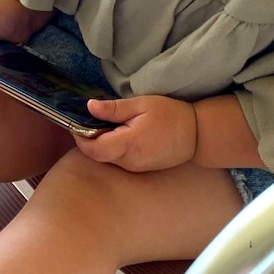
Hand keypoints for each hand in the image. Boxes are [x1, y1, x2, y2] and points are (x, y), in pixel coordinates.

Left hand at [74, 95, 197, 171]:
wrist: (196, 136)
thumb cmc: (170, 115)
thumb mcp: (142, 104)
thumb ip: (114, 108)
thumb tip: (89, 106)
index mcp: (128, 143)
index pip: (93, 148)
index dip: (80, 137)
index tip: (78, 122)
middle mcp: (129, 161)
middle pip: (97, 155)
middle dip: (90, 139)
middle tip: (94, 119)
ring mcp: (134, 168)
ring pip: (107, 159)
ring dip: (102, 144)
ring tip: (111, 125)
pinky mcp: (139, 169)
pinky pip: (118, 161)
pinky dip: (113, 149)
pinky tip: (122, 135)